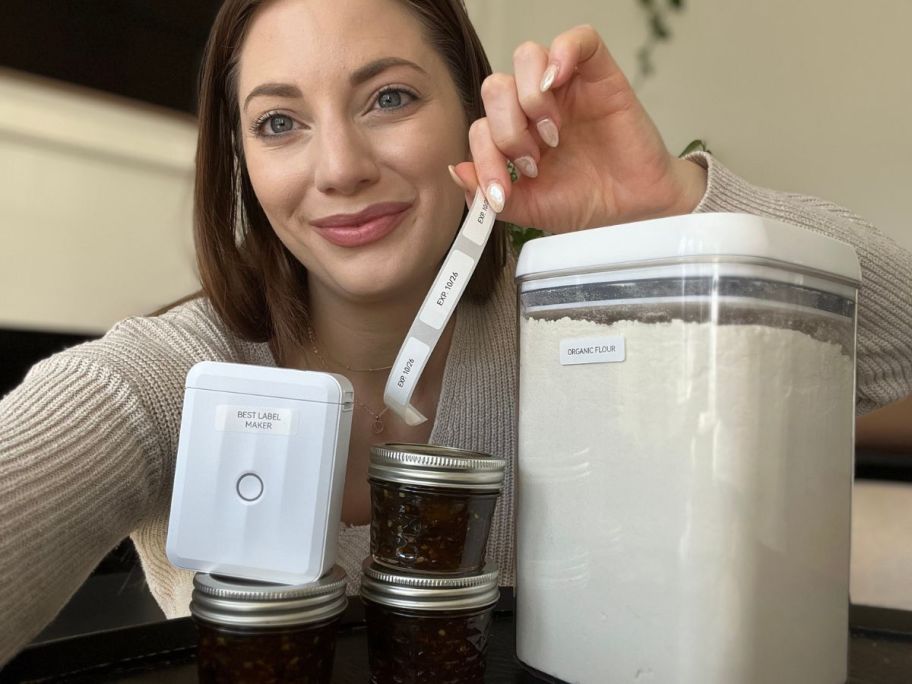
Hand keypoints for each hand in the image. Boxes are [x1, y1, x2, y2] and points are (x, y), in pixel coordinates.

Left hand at [450, 25, 706, 232]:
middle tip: (532, 161)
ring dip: (529, 100)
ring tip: (552, 136)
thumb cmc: (586, 203)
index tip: (502, 192)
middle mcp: (534, 107)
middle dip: (506, 130)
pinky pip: (577, 40)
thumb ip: (492, 192)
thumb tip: (456, 171)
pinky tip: (558, 84)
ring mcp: (565, 87)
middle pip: (496, 88)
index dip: (484, 159)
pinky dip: (562, 54)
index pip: (480, 128)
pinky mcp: (599, 74)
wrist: (631, 212)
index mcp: (513, 134)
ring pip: (526, 58)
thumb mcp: (530, 207)